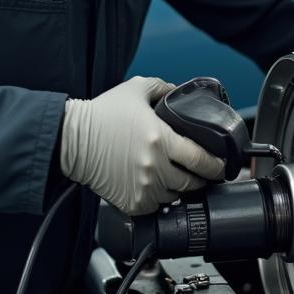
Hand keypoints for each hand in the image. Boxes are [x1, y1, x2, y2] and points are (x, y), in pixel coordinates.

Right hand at [60, 76, 225, 214]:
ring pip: (175, 196)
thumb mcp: (135, 89)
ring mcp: (143, 188)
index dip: (216, 165)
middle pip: (192, 182)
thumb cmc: (101, 115)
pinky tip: (155, 186)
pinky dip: (159, 199)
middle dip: (200, 178)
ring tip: (175, 176)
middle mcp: (154, 167)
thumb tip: (180, 91)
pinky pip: (156, 206)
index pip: (201, 159)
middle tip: (202, 172)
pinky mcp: (131, 202)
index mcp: (160, 139)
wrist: (71, 140)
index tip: (222, 166)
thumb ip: (163, 87)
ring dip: (178, 188)